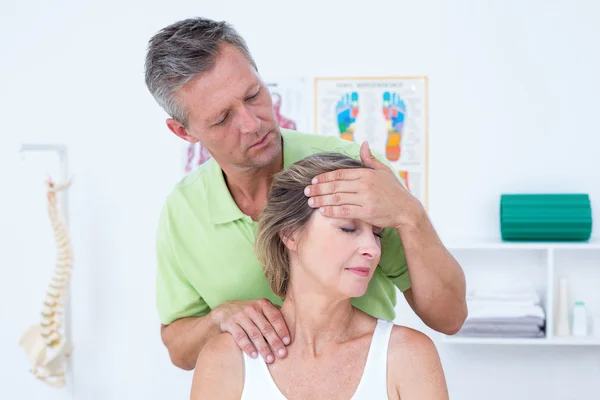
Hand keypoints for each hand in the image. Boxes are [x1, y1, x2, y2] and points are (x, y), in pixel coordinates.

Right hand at [211, 298, 290, 362]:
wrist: (223, 311)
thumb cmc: (247, 313)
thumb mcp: (260, 309)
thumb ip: (272, 315)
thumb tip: (291, 327)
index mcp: (263, 304)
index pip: (275, 317)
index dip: (282, 330)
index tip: (287, 342)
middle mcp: (252, 308)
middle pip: (266, 327)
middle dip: (275, 342)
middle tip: (282, 354)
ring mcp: (240, 315)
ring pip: (254, 334)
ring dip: (263, 348)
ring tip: (269, 358)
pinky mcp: (230, 323)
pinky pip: (241, 337)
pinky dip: (248, 347)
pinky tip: (254, 355)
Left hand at [304, 141, 422, 228]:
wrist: (407, 210)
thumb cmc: (394, 191)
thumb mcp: (384, 171)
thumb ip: (370, 159)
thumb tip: (363, 144)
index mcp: (366, 173)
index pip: (339, 173)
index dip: (324, 177)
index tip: (313, 181)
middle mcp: (364, 184)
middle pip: (335, 185)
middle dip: (318, 189)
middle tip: (306, 192)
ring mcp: (365, 199)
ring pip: (337, 198)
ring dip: (321, 200)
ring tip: (310, 202)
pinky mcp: (367, 212)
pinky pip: (345, 211)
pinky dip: (332, 211)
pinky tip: (323, 212)